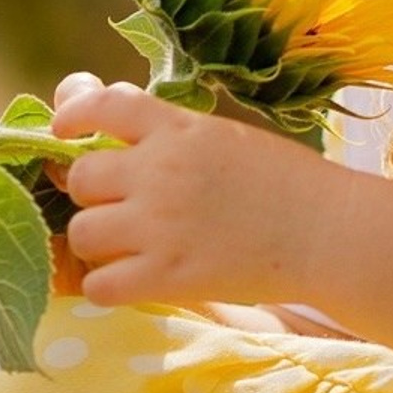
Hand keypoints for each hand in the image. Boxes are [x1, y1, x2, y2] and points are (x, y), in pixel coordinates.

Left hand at [45, 72, 342, 311]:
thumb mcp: (224, 136)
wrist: (327, 232)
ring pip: (82, 233)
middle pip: (80, 178)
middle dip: (92, 194)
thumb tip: (108, 121)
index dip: (70, 115)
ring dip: (98, 243)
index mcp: (177, 128)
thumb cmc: (284, 182)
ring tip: (127, 248)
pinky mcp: (169, 276)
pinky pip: (100, 285)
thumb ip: (168, 132)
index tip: (65, 132)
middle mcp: (160, 170)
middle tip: (119, 207)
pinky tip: (130, 282)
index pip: (100, 105)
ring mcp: (160, 225)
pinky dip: (107, 287)